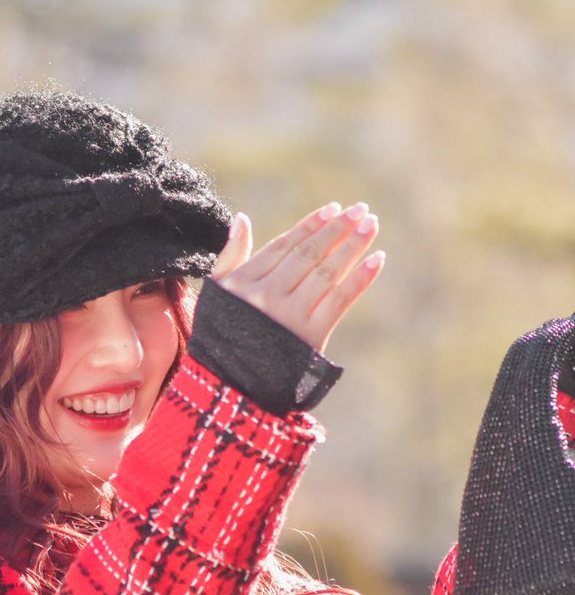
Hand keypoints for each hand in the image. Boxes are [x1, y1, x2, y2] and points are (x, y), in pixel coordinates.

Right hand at [211, 201, 384, 352]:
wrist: (231, 386)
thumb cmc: (224, 334)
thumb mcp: (218, 293)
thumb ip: (230, 255)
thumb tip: (242, 218)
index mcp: (245, 282)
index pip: (285, 245)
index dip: (311, 225)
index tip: (334, 208)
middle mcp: (268, 296)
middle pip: (309, 255)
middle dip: (337, 229)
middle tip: (361, 210)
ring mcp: (290, 316)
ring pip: (327, 273)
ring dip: (352, 246)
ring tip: (370, 226)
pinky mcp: (310, 337)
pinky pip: (340, 301)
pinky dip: (360, 280)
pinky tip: (377, 259)